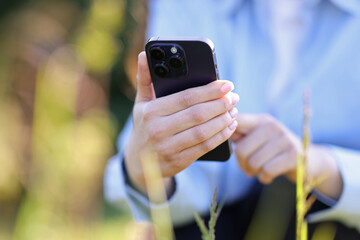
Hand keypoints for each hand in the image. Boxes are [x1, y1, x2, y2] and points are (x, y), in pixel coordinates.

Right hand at [124, 52, 238, 193]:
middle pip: (198, 114)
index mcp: (151, 111)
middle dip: (220, 104)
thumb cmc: (144, 126)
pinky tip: (229, 127)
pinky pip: (204, 147)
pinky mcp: (178, 162)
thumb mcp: (141, 103)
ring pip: (203, 131)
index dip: (209, 91)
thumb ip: (145, 79)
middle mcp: (158, 130)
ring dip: (223, 120)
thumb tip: (145, 53)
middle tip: (234, 97)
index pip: (186, 98)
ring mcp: (168, 148)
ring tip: (234, 110)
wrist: (138, 163)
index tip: (226, 85)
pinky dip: (220, 136)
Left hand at [231, 114, 342, 199]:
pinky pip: (267, 171)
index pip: (237, 120)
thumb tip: (224, 133)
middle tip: (247, 168)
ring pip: (253, 162)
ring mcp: (285, 139)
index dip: (227, 131)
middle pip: (241, 149)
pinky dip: (264, 178)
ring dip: (252, 172)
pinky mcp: (294, 155)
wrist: (309, 161)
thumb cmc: (275, 151)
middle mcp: (273, 126)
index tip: (230, 143)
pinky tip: (267, 176)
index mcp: (261, 120)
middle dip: (241, 164)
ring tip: (258, 172)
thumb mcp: (259, 139)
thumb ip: (241, 135)